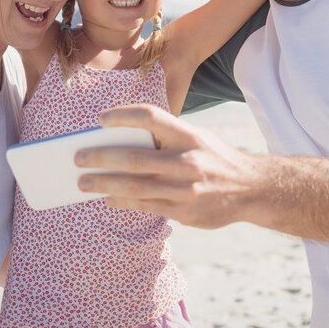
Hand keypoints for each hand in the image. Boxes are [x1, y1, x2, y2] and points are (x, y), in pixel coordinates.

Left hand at [74, 104, 261, 228]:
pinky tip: (107, 199)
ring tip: (82, 183)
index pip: (151, 118)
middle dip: (101, 157)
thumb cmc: (214, 158)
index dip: (124, 116)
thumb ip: (167, 138)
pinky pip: (145, 206)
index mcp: (189, 135)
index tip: (100, 119)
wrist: (250, 188)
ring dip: (104, 184)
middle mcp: (187, 160)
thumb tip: (120, 142)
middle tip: (78, 157)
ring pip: (135, 186)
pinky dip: (122, 202)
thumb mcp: (198, 138)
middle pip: (134, 157)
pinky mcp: (184, 211)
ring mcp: (185, 189)